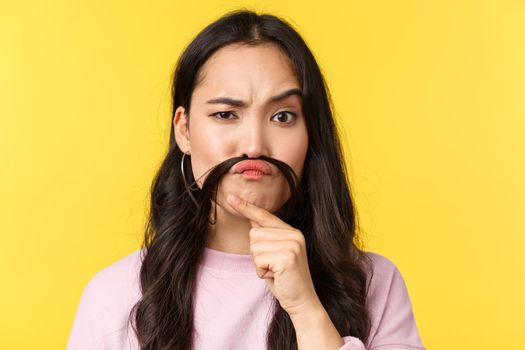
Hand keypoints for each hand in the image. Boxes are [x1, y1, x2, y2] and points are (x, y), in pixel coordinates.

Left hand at [226, 194, 321, 316]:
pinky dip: (262, 272)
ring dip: (259, 264)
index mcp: (292, 232)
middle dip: (257, 254)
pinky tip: (276, 276)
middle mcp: (293, 235)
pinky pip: (259, 260)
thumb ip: (267, 237)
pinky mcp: (287, 257)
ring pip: (255, 247)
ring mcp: (292, 245)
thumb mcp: (275, 255)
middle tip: (273, 267)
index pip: (264, 216)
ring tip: (275, 271)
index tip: (231, 197)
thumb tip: (253, 219)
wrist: (301, 301)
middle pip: (254, 234)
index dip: (246, 207)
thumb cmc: (285, 280)